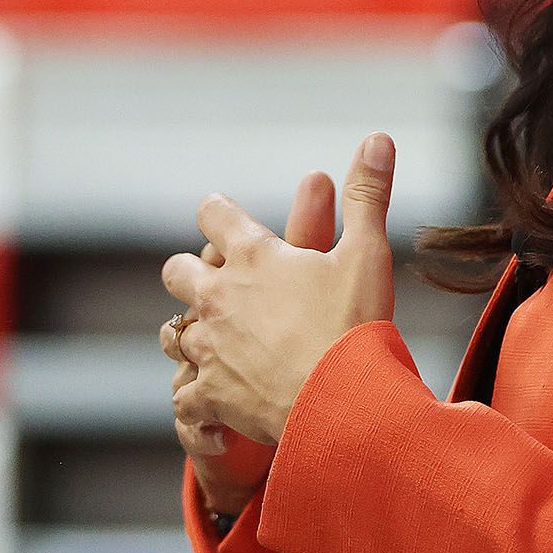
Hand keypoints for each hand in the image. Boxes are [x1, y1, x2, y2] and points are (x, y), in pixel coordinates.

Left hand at [164, 136, 395, 446]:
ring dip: (193, 335)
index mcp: (252, 256)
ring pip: (174, 333)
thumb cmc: (356, 324)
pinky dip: (200, 403)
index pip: (214, 213)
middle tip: (217, 284)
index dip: (218, 213)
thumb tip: (379, 137)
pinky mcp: (209, 395)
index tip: (224, 217)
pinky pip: (185, 398)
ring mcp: (208, 347)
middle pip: (176, 271)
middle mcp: (218, 296)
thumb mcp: (368, 252)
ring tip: (218, 345)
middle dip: (189, 273)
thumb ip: (368, 195)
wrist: (342, 403)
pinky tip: (218, 414)